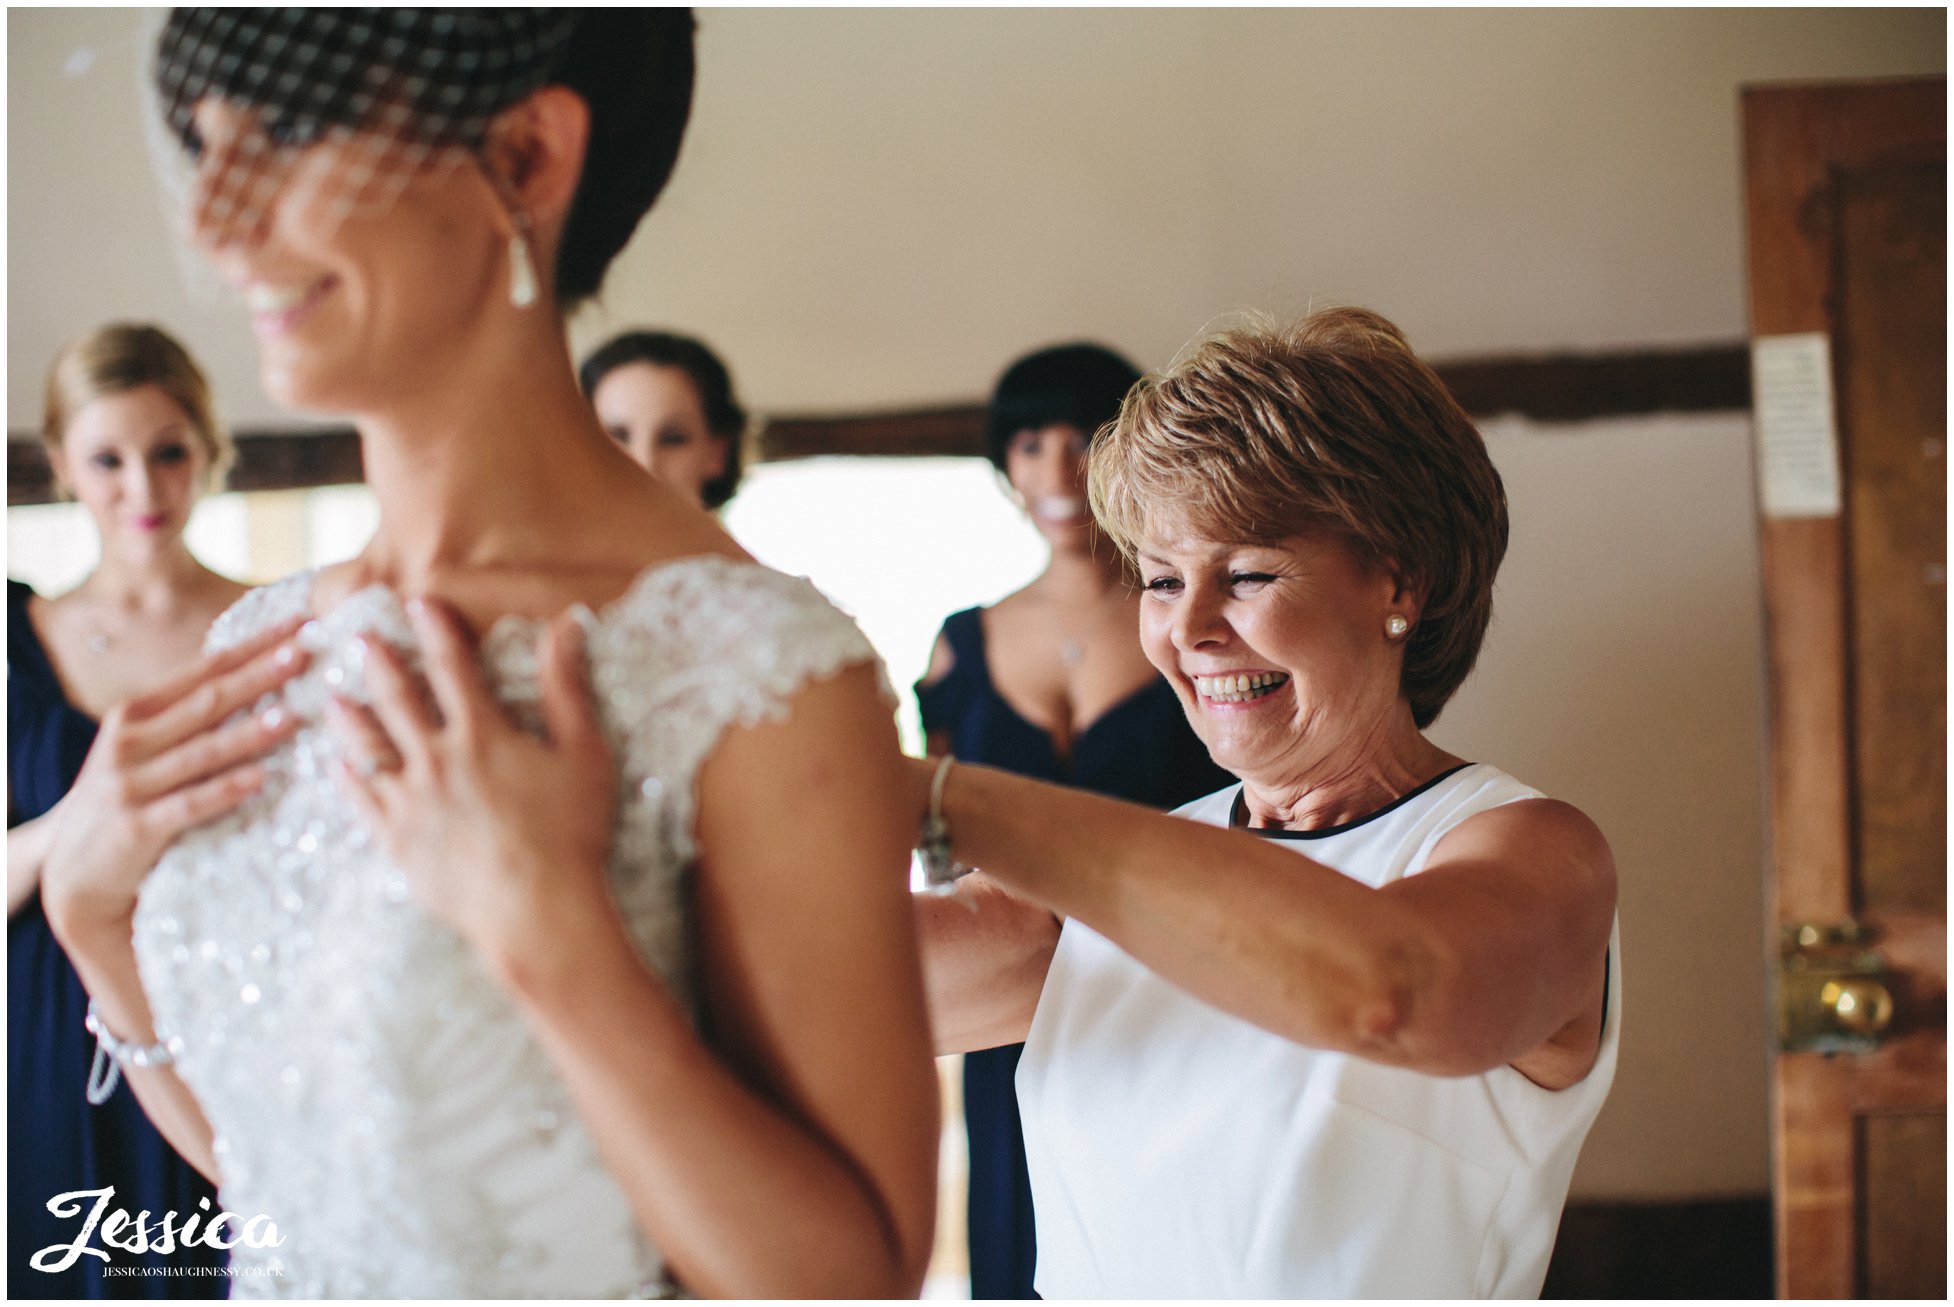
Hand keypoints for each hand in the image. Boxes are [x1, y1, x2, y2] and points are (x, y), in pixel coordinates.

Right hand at [42, 617, 308, 940]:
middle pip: (208, 701)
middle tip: (305, 651)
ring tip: (293, 715)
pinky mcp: (137, 827)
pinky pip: (190, 804)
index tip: (299, 624)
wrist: (75, 871)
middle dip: (259, 674)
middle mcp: (130, 741)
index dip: (253, 645)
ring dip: (249, 733)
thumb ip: (189, 718)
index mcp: (137, 713)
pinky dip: (226, 789)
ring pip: (202, 751)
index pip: (204, 670)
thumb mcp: (145, 749)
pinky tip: (262, 778)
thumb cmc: (128, 798)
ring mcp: (130, 783)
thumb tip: (261, 677)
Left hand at [327, 598, 616, 970]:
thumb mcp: (583, 752)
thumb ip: (566, 687)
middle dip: (379, 664)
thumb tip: (566, 625)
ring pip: (369, 748)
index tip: (418, 603)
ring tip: (333, 697)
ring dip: (350, 718)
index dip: (435, 631)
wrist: (536, 909)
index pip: (452, 668)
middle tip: (358, 639)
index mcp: (482, 735)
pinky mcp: (399, 843)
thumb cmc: (571, 833)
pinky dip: (349, 780)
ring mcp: (412, 803)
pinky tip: (339, 766)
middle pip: (398, 700)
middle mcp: (437, 760)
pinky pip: (364, 803)